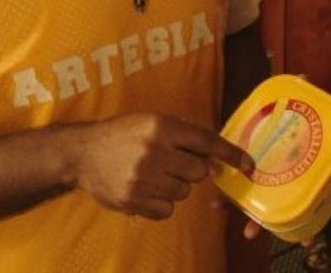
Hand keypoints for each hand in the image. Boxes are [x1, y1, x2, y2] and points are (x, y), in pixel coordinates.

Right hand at [68, 112, 253, 219]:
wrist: (82, 153)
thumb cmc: (123, 133)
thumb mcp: (152, 120)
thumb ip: (183, 134)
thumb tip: (214, 157)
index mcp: (161, 127)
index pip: (206, 142)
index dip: (230, 154)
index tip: (248, 165)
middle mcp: (153, 152)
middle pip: (198, 172)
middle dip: (192, 169)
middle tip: (173, 163)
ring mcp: (142, 179)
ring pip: (183, 192)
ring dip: (175, 186)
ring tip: (154, 174)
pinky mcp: (132, 201)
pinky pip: (167, 210)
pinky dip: (162, 203)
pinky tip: (147, 189)